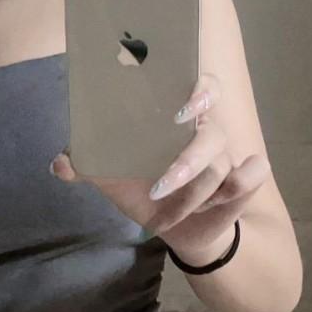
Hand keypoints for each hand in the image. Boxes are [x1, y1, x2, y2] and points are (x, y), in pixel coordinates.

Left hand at [48, 70, 271, 258]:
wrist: (171, 225)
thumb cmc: (142, 188)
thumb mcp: (112, 176)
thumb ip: (87, 165)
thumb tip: (60, 163)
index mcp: (178, 118)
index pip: (202, 86)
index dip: (199, 91)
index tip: (180, 111)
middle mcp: (206, 132)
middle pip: (213, 133)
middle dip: (188, 164)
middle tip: (160, 186)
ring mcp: (227, 157)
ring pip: (221, 168)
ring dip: (194, 195)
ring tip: (167, 212)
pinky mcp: (242, 183)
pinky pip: (252, 177)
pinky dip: (240, 186)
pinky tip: (218, 202)